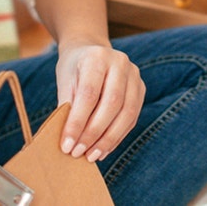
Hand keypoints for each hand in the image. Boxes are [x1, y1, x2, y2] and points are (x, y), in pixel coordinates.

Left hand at [54, 40, 145, 162]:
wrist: (91, 50)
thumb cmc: (74, 69)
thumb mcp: (65, 82)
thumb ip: (68, 107)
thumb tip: (69, 141)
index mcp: (97, 57)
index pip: (89, 94)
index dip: (78, 122)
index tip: (66, 144)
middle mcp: (120, 63)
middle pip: (112, 103)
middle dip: (94, 133)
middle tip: (78, 152)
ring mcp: (134, 75)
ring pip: (127, 113)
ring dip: (108, 139)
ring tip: (91, 156)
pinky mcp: (141, 88)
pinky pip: (132, 118)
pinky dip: (117, 137)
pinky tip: (103, 149)